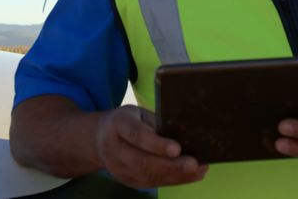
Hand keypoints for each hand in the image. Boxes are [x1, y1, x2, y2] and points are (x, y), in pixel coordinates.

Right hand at [94, 105, 208, 187]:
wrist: (99, 138)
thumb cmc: (127, 121)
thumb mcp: (138, 113)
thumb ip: (157, 122)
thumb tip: (187, 133)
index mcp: (117, 124)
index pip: (136, 135)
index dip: (156, 143)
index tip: (177, 148)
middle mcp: (113, 148)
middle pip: (141, 161)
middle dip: (170, 165)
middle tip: (193, 164)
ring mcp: (118, 168)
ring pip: (147, 176)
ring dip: (176, 176)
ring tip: (199, 171)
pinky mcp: (126, 181)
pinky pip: (151, 183)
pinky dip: (173, 180)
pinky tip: (190, 176)